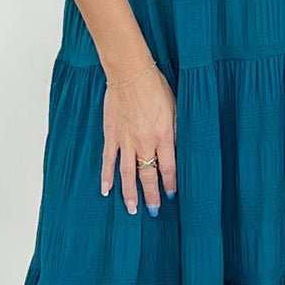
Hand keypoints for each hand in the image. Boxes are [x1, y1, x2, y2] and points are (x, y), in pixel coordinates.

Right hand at [100, 65, 177, 214]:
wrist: (130, 74)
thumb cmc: (155, 87)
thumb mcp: (175, 108)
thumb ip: (176, 131)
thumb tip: (178, 149)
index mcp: (164, 135)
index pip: (169, 168)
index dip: (170, 183)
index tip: (171, 195)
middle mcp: (145, 142)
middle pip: (149, 175)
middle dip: (152, 195)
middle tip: (153, 211)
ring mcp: (126, 141)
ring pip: (128, 174)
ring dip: (130, 193)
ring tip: (132, 209)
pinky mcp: (112, 135)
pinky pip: (108, 160)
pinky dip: (106, 176)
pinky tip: (106, 191)